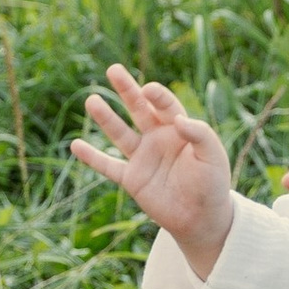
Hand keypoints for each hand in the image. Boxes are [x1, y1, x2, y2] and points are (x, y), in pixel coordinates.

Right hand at [68, 63, 235, 278]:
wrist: (202, 219)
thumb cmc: (212, 184)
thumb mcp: (213, 156)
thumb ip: (200, 135)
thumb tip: (178, 119)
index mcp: (178, 129)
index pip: (164, 104)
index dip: (157, 95)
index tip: (148, 89)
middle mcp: (157, 138)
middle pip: (138, 109)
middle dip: (127, 89)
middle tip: (113, 69)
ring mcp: (143, 158)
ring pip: (120, 133)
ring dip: (106, 118)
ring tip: (92, 100)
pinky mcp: (132, 179)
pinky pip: (108, 166)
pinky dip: (92, 157)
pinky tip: (75, 145)